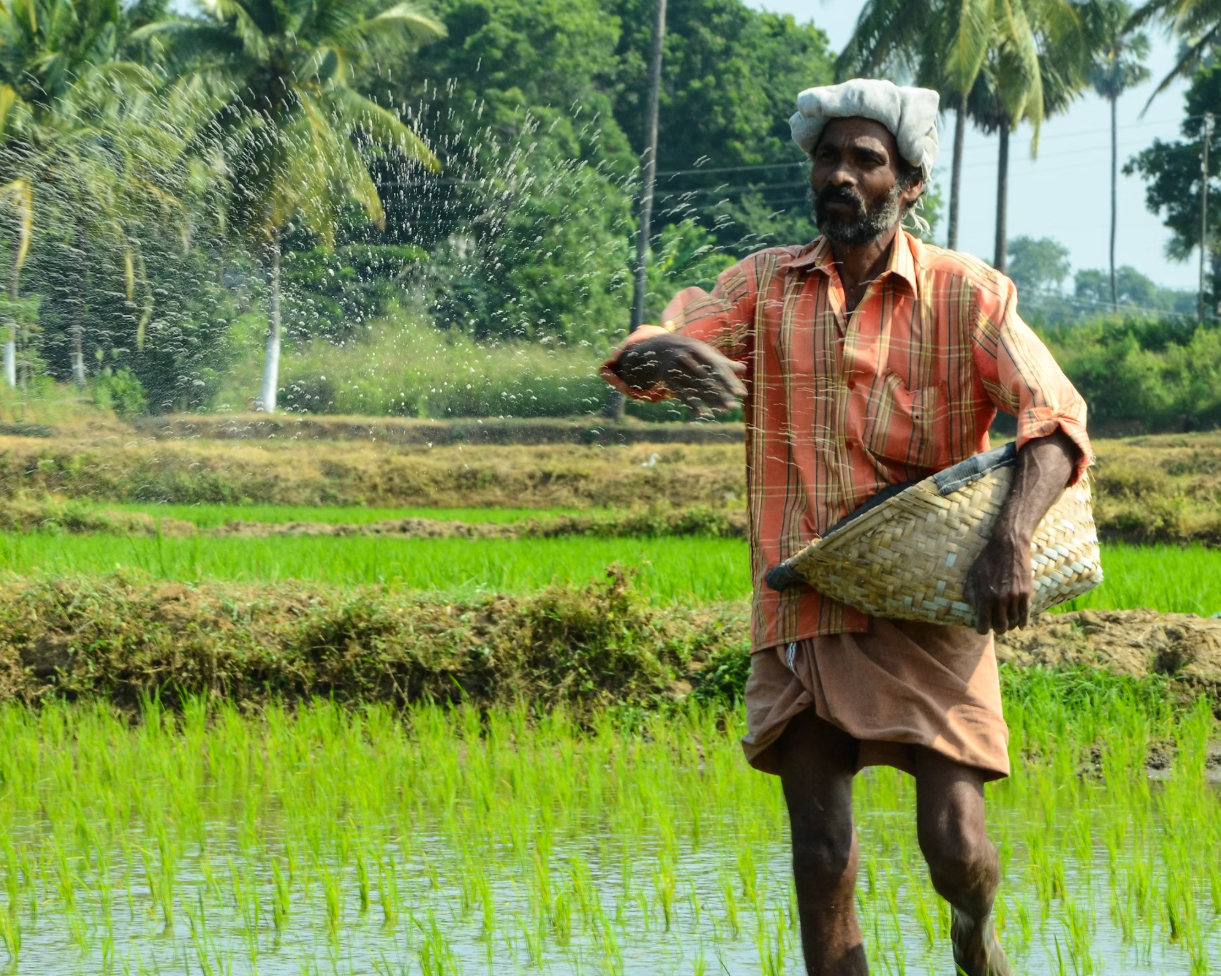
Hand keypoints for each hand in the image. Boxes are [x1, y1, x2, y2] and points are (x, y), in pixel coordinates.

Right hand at [614, 333, 746, 415]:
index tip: (740, 393)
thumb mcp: (705, 352)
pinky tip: (703, 412)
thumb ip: (723, 361)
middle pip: (707, 380)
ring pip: (696, 388)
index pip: (717, 367)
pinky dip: (692, 404)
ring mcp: (676, 369)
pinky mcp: (669, 380)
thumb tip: (743, 369)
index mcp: (698, 349)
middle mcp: (687, 358)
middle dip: (722, 394)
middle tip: (734, 407)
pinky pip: (682, 394)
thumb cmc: (690, 350)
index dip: (729, 381)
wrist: (659, 347)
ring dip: (710, 400)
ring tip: (724, 411)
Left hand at [963, 531, 1030, 635]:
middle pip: (1000, 626)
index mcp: (985, 596)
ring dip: (1009, 625)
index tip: (981, 628)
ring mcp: (1015, 596)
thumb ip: (971, 595)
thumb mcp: (972, 576)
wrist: (1008, 546)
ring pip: (1013, 622)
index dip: (981, 629)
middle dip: (996, 628)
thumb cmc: (986, 560)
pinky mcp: (1026, 592)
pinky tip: (1019, 625)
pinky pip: (1025, 614)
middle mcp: (1001, 599)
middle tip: (994, 625)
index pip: (983, 624)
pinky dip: (1022, 622)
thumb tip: (973, 611)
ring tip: (1005, 623)